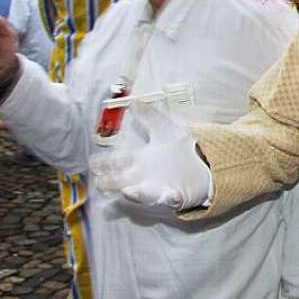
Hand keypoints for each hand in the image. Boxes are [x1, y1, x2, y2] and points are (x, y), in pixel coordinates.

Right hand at [90, 100, 212, 210]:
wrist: (204, 160)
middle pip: (122, 181)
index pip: (118, 161)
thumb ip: (148, 115)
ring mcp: (159, 186)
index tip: (93, 163)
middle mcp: (146, 175)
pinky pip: (170, 198)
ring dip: (136, 193)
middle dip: (111, 182)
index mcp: (142, 159)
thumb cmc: (180, 147)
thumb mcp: (164, 128)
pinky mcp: (176, 194)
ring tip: (128, 190)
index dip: (104, 163)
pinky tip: (169, 193)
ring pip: (142, 193)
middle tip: (102, 183)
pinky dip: (169, 197)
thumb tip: (133, 101)